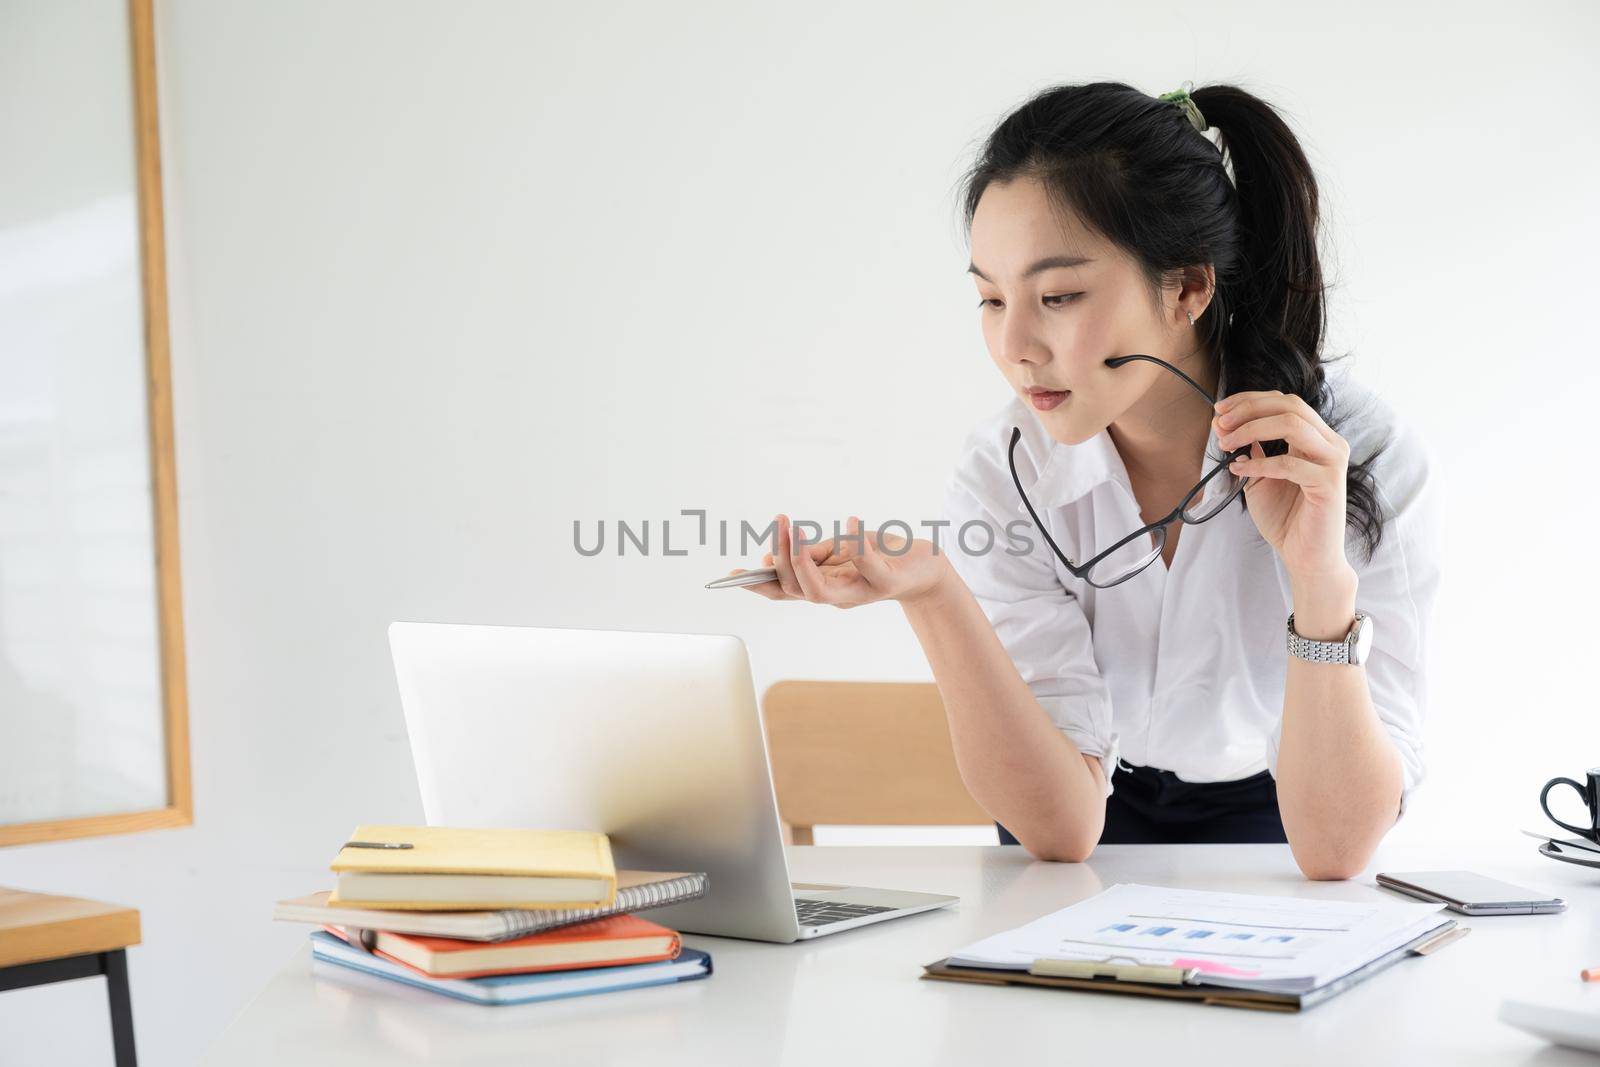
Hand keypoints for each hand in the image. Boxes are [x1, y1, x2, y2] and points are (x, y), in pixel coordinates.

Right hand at [724, 514, 951, 607]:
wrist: (925, 568)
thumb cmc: (880, 555)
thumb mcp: (841, 550)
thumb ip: (814, 553)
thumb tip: (780, 548)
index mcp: (822, 586)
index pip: (782, 591)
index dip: (757, 584)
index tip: (733, 574)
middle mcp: (837, 595)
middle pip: (795, 589)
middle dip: (781, 559)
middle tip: (779, 523)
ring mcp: (860, 592)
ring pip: (819, 590)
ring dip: (803, 561)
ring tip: (796, 531)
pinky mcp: (885, 583)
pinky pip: (868, 567)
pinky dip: (857, 545)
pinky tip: (851, 523)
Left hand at [1213, 390, 1353, 581]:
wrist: (1306, 556)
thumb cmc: (1285, 518)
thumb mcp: (1260, 476)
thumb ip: (1249, 450)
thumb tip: (1225, 424)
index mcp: (1314, 438)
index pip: (1284, 402)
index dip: (1249, 400)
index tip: (1219, 411)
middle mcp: (1329, 443)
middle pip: (1289, 405)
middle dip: (1248, 409)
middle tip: (1220, 424)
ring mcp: (1332, 461)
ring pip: (1292, 424)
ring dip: (1251, 429)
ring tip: (1226, 443)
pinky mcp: (1329, 483)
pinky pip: (1290, 464)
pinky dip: (1259, 464)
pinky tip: (1238, 471)